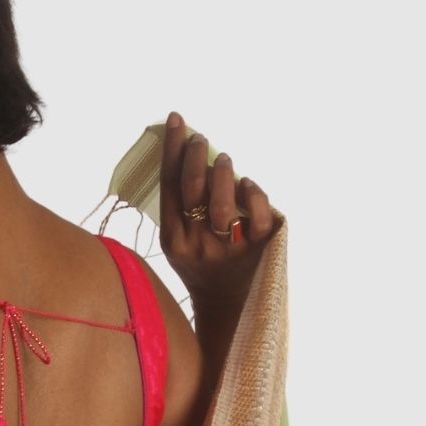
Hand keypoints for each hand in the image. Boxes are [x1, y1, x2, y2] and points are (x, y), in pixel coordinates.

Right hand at [158, 111, 280, 313]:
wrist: (225, 305)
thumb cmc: (201, 263)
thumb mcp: (179, 240)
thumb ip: (180, 205)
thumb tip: (186, 151)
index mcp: (173, 240)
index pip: (169, 186)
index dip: (172, 149)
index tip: (177, 120)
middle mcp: (198, 245)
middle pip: (193, 190)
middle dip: (196, 155)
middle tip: (200, 139)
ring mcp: (227, 248)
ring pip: (223, 201)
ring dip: (223, 172)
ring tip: (224, 161)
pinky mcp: (256, 248)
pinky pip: (256, 213)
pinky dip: (252, 192)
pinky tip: (247, 184)